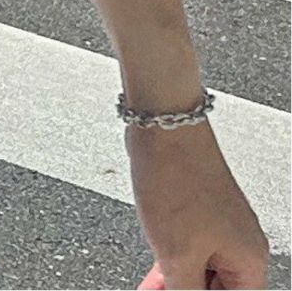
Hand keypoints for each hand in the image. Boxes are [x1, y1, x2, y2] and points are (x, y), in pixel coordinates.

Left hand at [128, 118, 268, 288]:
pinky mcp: (201, 205)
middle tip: (157, 288)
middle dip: (186, 287)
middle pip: (218, 285)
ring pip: (202, 264)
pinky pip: (191, 241)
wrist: (163, 127)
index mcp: (250, 259)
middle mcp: (242, 240)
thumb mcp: (177, 256)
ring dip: (178, 274)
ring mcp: (222, 221)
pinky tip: (155, 256)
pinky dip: (174, 253)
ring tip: (153, 278)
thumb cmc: (177, 179)